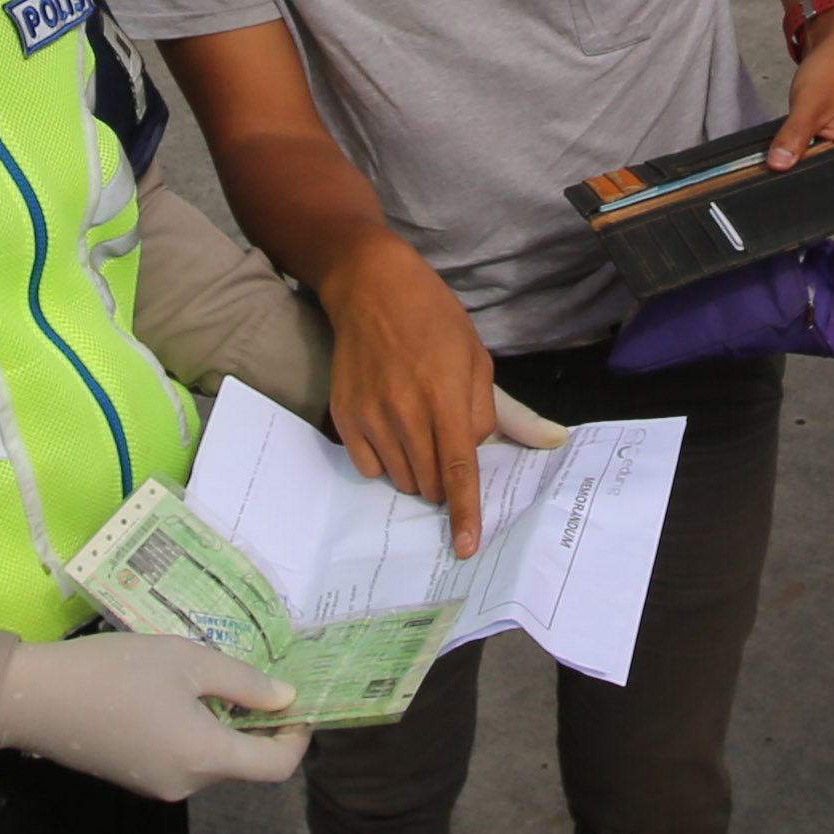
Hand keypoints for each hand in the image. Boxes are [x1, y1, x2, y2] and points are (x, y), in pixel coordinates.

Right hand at [0, 631, 307, 796]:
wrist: (34, 698)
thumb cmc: (116, 671)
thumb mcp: (187, 661)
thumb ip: (244, 683)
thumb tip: (285, 700)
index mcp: (206, 756)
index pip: (276, 768)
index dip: (296, 739)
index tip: (296, 705)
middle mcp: (187, 783)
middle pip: (242, 765)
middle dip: (254, 727)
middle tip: (249, 680)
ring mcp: (157, 785)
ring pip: (210, 761)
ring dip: (219, 728)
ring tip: (202, 682)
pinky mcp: (134, 779)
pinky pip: (180, 761)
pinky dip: (191, 735)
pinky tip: (169, 698)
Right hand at [321, 234, 502, 552]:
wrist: (371, 288)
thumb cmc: (433, 319)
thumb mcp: (476, 357)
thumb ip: (489, 411)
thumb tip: (484, 452)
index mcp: (444, 396)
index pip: (459, 468)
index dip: (464, 512)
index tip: (465, 546)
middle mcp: (404, 411)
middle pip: (430, 482)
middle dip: (446, 481)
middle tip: (446, 445)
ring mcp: (369, 416)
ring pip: (401, 479)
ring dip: (417, 471)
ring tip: (418, 428)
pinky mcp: (344, 416)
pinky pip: (369, 468)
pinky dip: (385, 462)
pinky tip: (390, 429)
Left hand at [770, 11, 833, 174]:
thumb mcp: (808, 104)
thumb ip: (793, 137)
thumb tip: (778, 165)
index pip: (825, 183)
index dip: (799, 176)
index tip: (780, 164)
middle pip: (822, 179)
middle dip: (799, 167)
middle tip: (785, 145)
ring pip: (817, 168)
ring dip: (800, 156)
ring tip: (794, 136)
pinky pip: (817, 157)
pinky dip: (802, 150)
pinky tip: (796, 136)